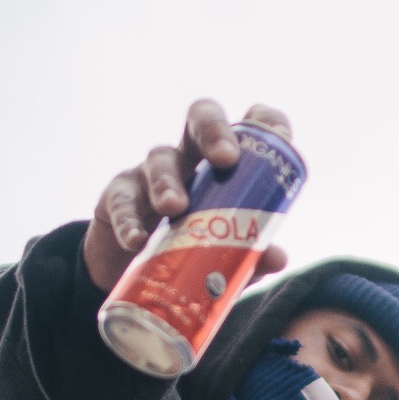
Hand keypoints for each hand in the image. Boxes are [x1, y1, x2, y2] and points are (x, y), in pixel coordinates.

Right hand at [82, 99, 296, 291]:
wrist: (136, 279)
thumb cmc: (191, 255)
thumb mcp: (223, 258)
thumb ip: (251, 256)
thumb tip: (277, 257)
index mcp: (224, 166)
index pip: (248, 127)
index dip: (265, 122)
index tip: (281, 135)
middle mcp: (189, 157)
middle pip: (200, 120)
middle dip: (214, 131)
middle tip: (226, 159)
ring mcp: (151, 172)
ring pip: (159, 159)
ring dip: (167, 181)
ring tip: (174, 208)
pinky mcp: (118, 196)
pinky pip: (122, 201)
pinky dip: (129, 220)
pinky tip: (137, 240)